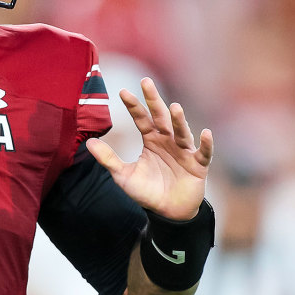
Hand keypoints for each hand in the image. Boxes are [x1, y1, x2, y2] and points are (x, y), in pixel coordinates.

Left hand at [86, 77, 212, 220]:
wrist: (168, 213)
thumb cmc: (148, 191)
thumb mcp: (123, 175)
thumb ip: (108, 159)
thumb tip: (88, 143)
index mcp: (151, 140)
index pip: (141, 119)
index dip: (133, 106)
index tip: (123, 91)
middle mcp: (168, 141)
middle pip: (161, 117)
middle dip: (154, 100)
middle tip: (146, 82)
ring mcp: (184, 151)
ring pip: (181, 132)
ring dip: (178, 120)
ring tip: (174, 107)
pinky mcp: (198, 165)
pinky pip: (203, 153)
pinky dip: (206, 144)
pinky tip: (205, 134)